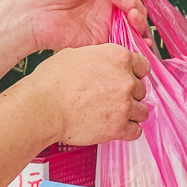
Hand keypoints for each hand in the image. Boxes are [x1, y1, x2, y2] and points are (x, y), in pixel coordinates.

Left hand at [11, 0, 148, 53]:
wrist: (33, 14)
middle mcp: (106, 10)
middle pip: (136, 10)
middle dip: (136, 5)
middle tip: (118, 0)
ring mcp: (104, 28)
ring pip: (134, 28)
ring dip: (140, 21)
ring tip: (130, 17)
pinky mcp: (100, 44)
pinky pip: (124, 47)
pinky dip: (138, 47)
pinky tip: (143, 41)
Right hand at [21, 44, 150, 145]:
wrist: (43, 107)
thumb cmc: (52, 81)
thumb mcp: (75, 54)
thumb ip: (97, 58)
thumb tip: (100, 64)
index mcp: (117, 57)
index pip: (143, 65)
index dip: (135, 73)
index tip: (131, 78)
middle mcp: (126, 80)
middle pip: (141, 89)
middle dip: (129, 94)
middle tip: (114, 98)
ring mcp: (124, 105)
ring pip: (142, 111)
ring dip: (132, 113)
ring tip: (117, 115)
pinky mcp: (119, 127)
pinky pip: (136, 131)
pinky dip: (129, 131)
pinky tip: (119, 128)